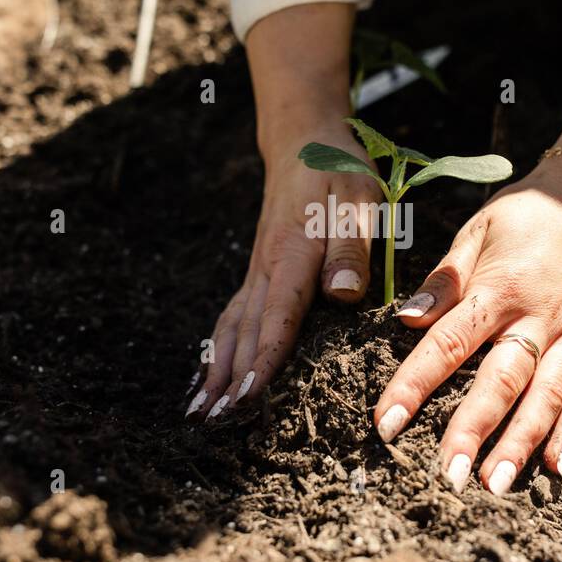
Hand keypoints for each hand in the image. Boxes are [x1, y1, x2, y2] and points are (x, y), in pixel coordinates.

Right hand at [187, 1, 367, 419]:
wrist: (304, 139)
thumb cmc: (339, 172)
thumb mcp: (360, 200)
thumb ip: (352, 247)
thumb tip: (344, 292)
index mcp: (292, 255)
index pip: (277, 318)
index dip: (263, 360)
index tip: (248, 397)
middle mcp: (266, 268)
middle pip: (242, 332)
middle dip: (227, 379)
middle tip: (212, 422)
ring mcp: (256, 270)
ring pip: (230, 327)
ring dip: (215, 370)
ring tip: (200, 411)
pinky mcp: (258, 271)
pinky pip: (232, 315)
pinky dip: (217, 348)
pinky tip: (209, 372)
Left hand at [371, 3, 561, 493]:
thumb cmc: (526, 215)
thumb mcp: (476, 233)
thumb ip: (443, 282)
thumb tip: (404, 321)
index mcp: (501, 286)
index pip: (449, 343)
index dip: (415, 385)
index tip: (386, 423)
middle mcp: (541, 315)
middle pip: (503, 380)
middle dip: (474, 430)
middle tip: (449, 476)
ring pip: (548, 396)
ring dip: (521, 443)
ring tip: (495, 485)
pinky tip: (557, 469)